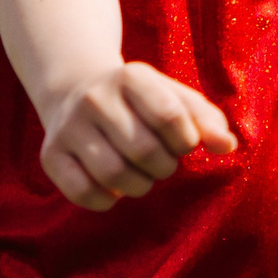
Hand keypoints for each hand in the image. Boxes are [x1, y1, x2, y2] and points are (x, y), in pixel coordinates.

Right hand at [39, 61, 236, 209]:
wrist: (77, 90)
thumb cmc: (141, 101)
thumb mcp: (175, 98)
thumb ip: (206, 119)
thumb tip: (226, 146)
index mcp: (131, 77)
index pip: (170, 116)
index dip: (185, 140)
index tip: (183, 144)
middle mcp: (95, 98)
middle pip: (144, 150)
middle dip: (165, 166)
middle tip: (162, 163)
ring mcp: (68, 126)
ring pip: (114, 175)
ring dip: (140, 186)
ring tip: (143, 176)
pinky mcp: (51, 155)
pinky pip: (82, 192)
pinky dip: (107, 201)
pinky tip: (115, 190)